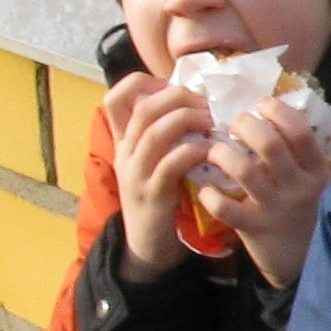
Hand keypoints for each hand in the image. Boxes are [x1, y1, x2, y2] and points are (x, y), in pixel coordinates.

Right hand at [104, 74, 213, 280]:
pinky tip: (210, 151)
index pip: (117, 96)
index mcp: (125, 141)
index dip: (144, 82)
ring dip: (189, 119)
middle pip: (144, 107)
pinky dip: (192, 151)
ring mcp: (136, 173)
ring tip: (213, 121)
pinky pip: (170, 163)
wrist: (148, 247)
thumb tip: (195, 104)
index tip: (176, 86)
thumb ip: (167, 136)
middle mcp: (125, 152)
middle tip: (208, 103)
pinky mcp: (152, 194)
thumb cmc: (161, 199)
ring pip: (155, 131)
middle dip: (180, 97)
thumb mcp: (157, 162)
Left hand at [197, 96, 330, 286]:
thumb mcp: (312, 181)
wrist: (302, 261)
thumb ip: (298, 154)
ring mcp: (276, 208)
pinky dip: (209, 194)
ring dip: (222, 153)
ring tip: (215, 151)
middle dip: (245, 125)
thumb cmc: (302, 210)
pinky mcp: (254, 228)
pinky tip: (206, 188)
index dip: (277, 111)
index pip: (300, 132)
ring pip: (244, 170)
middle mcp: (299, 188)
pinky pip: (225, 207)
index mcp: (316, 171)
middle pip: (269, 145)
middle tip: (234, 124)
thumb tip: (272, 110)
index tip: (261, 104)